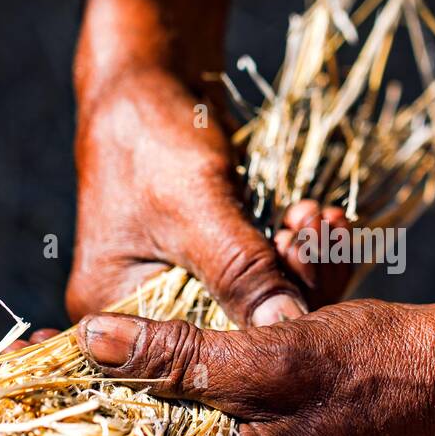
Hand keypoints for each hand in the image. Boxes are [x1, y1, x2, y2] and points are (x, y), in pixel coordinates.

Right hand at [66, 66, 351, 324]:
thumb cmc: (152, 135)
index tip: (310, 295)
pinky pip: (261, 279)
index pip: (193, 358)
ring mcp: (177, 289)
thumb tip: (289, 329)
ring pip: (254, 307)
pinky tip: (320, 221)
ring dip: (300, 267)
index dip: (258, 339)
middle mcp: (140, 314)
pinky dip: (295, 254)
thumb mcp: (197, 207)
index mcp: (111, 312)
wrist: (150, 77)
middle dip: (289, 292)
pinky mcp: (210, 268)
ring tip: (320, 220)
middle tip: (323, 237)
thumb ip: (241, 272)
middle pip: (231, 335)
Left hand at [75, 299, 434, 435]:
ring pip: (204, 414)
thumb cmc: (385, 367)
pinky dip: (234, 358)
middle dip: (143, 371)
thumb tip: (90, 344)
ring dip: (196, 352)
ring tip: (179, 305)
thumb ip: (177, 359)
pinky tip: (236, 309)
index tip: (37, 361)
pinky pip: (243, 406)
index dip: (83, 414)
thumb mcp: (270, 355)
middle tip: (90, 323)